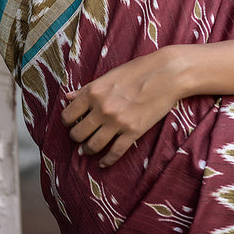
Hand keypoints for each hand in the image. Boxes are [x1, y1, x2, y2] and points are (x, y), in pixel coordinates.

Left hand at [61, 48, 182, 167]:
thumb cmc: (137, 71)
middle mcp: (102, 108)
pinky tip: (103, 163)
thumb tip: (67, 97)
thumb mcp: (108, 75)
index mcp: (93, 92)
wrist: (166, 75)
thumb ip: (86, 88)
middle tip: (79, 137)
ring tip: (87, 150)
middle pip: (78, 133)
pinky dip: (106, 161)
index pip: (68, 115)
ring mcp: (117, 122)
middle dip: (76, 137)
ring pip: (93, 145)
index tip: (72, 123)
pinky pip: (115, 153)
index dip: (68, 122)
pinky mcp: (133, 132)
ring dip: (87, 150)